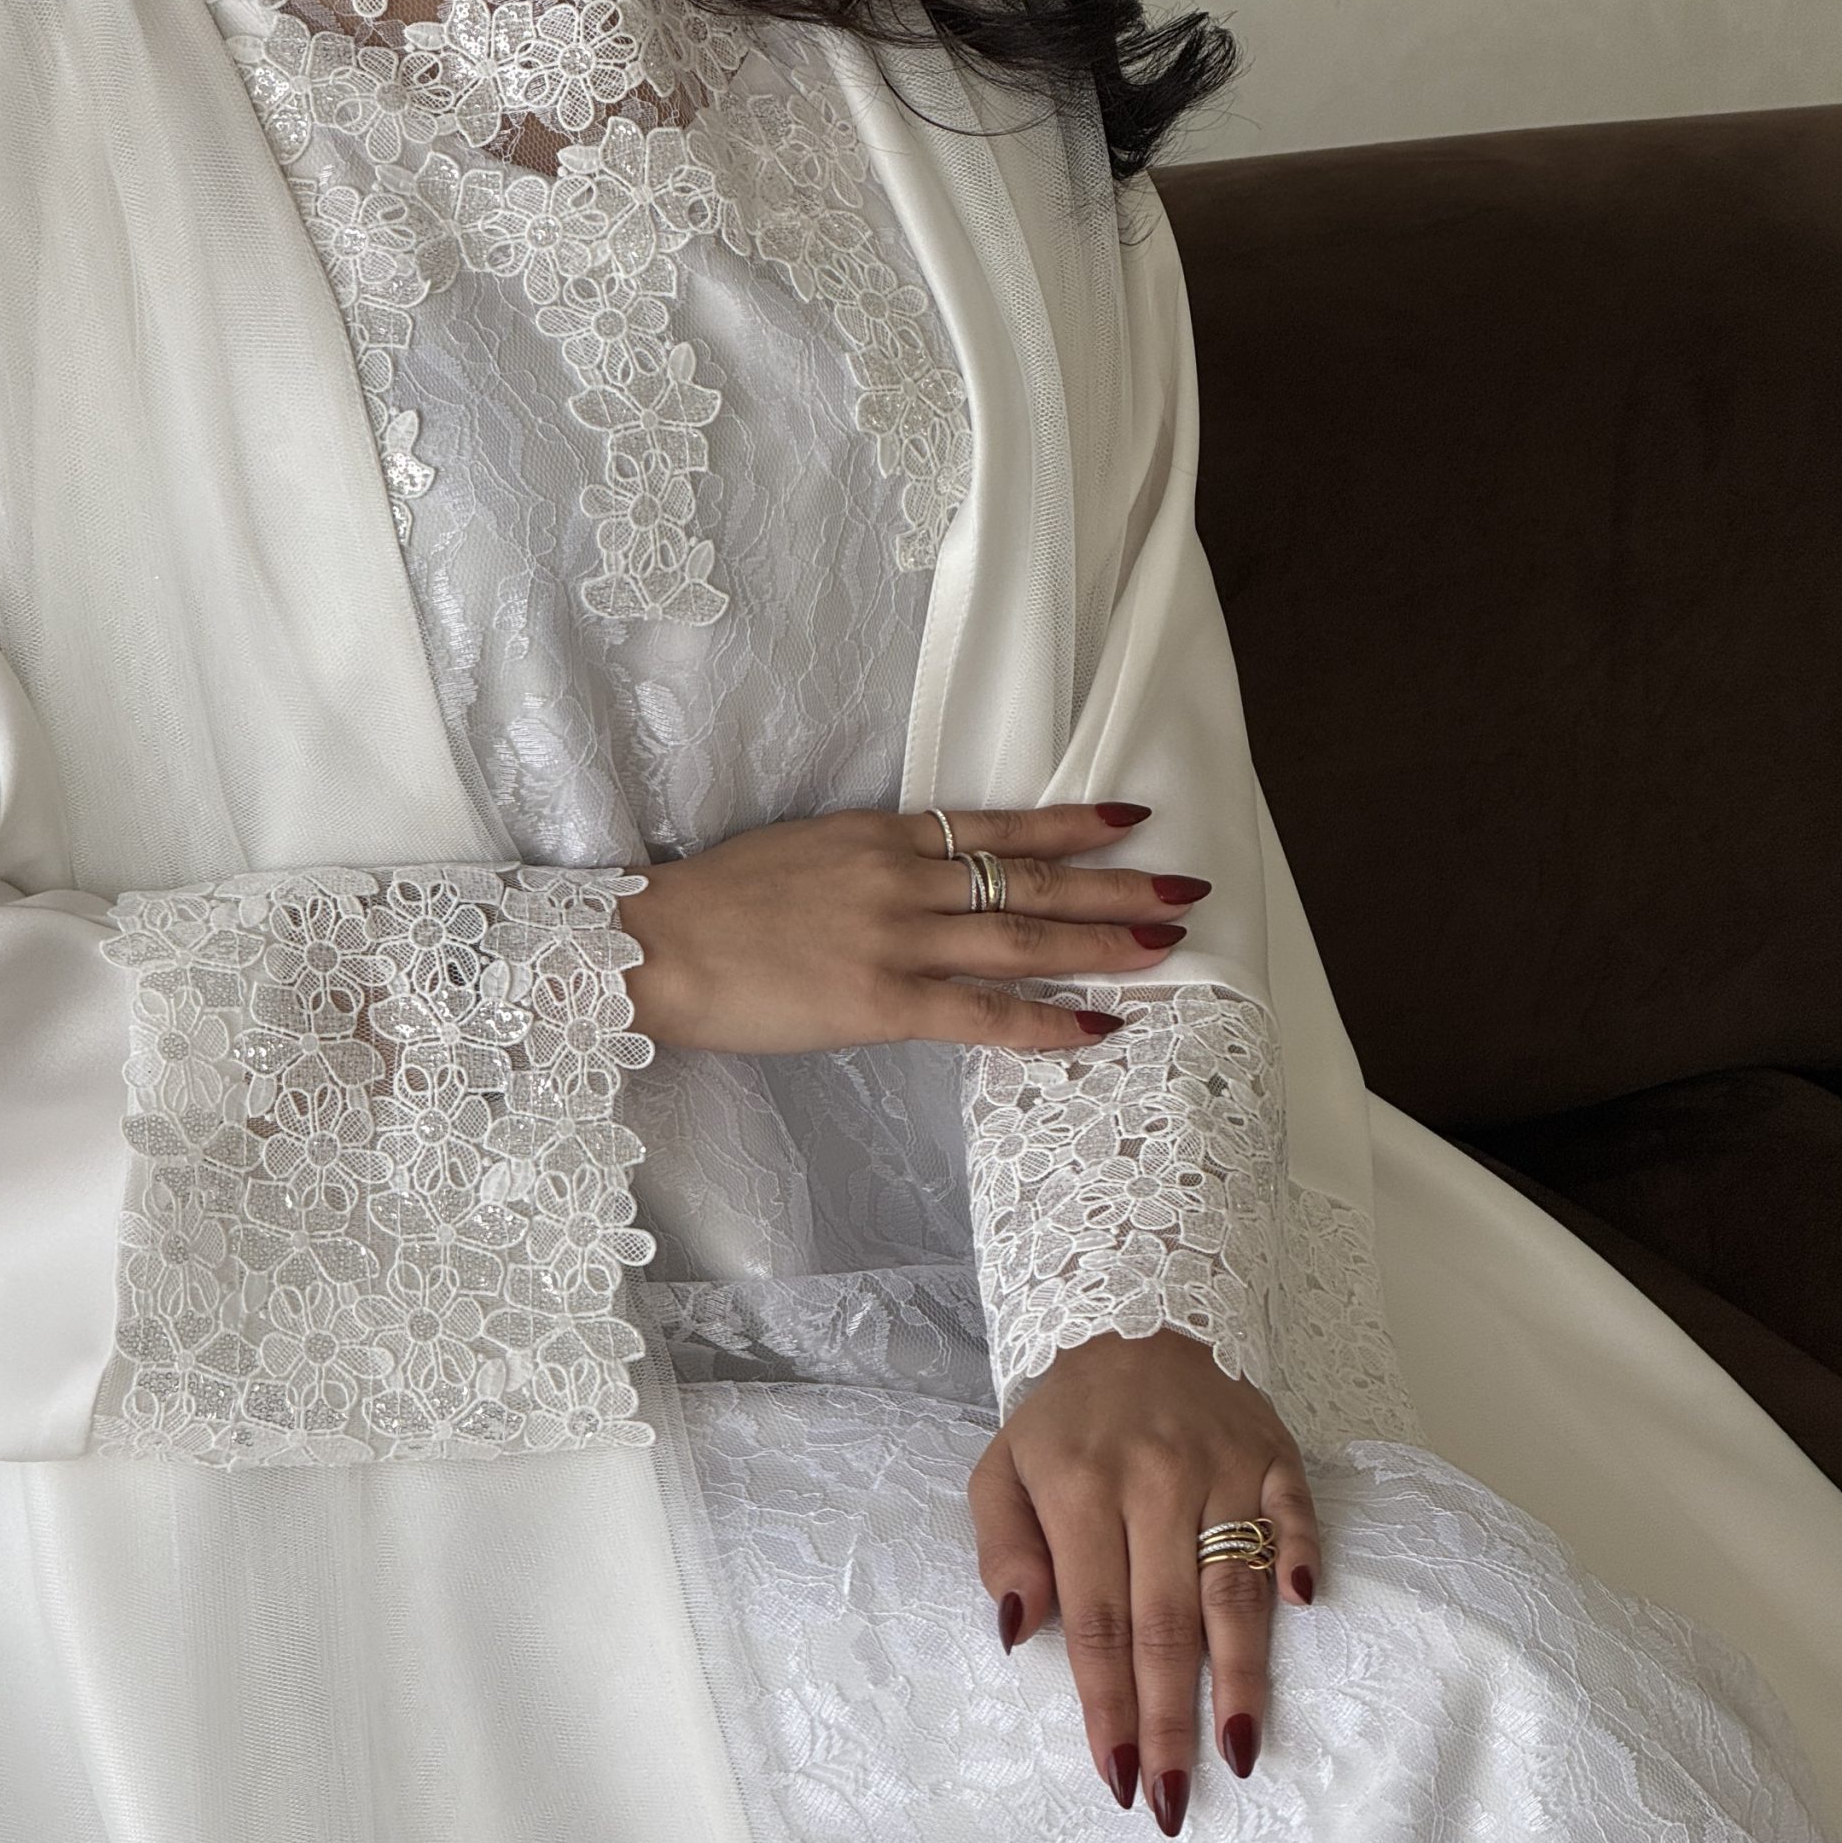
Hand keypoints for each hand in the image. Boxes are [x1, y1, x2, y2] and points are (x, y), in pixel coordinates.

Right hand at [616, 801, 1213, 1055]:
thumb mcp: (802, 853)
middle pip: (1031, 879)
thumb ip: (869, 864)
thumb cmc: (714, 905)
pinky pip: (982, 1013)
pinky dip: (1047, 1020)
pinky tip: (1099, 1026)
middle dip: (1117, 884)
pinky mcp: (879, 1001)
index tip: (1129, 816)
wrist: (652, 943)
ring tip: (1169, 943)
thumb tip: (923, 878)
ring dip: (1105, 942)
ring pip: (1024, 938)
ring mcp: (894, 938)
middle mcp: (901, 876)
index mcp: (880, 836)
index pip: (998, 824)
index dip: (1071, 825)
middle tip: (1188, 886)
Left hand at [967, 1328, 1320, 1836]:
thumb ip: (1002, 1548)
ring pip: (1234, 1584)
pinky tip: (1303, 1608)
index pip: (1095, 1620)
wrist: (1133, 1312)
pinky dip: (1300, 1556)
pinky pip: (1295, 1514)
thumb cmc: (1066, 1419)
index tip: (1117, 1776)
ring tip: (1240, 1751)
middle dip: (1170, 1720)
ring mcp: (1221, 1464)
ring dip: (1241, 1674)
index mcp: (1081, 1487)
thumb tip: (1017, 1628)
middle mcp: (1155, 1478)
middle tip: (1174, 1799)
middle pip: (1165, 1620)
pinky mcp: (1273, 1453)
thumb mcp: (1002, 1468)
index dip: (1107, 1704)